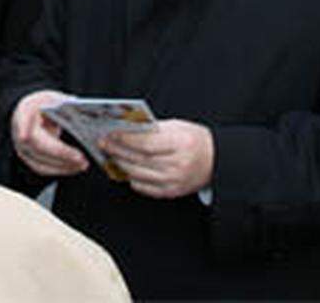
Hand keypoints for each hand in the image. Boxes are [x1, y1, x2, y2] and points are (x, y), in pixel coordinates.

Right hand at [11, 90, 88, 176]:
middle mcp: (19, 130)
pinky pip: (43, 168)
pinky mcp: (29, 159)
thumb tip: (87, 116)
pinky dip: (60, 170)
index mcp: (26, 109)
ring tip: (83, 164)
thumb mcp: (56, 99)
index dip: (22, 127)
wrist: (34, 113)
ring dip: (63, 166)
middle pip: (37, 145)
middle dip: (60, 153)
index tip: (24, 136)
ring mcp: (22, 147)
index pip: (22, 118)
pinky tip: (74, 167)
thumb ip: (67, 106)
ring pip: (40, 162)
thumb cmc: (48, 105)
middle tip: (81, 158)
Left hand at [99, 119, 213, 198]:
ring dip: (121, 165)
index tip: (111, 134)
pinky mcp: (172, 192)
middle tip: (103, 144)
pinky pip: (145, 188)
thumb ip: (154, 129)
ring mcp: (174, 181)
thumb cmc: (196, 140)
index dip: (125, 140)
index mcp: (180, 144)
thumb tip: (128, 129)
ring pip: (139, 175)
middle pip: (139, 160)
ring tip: (110, 156)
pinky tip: (124, 169)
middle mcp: (177, 165)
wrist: (216, 160)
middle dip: (118, 151)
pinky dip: (132, 179)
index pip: (146, 144)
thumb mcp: (178, 126)